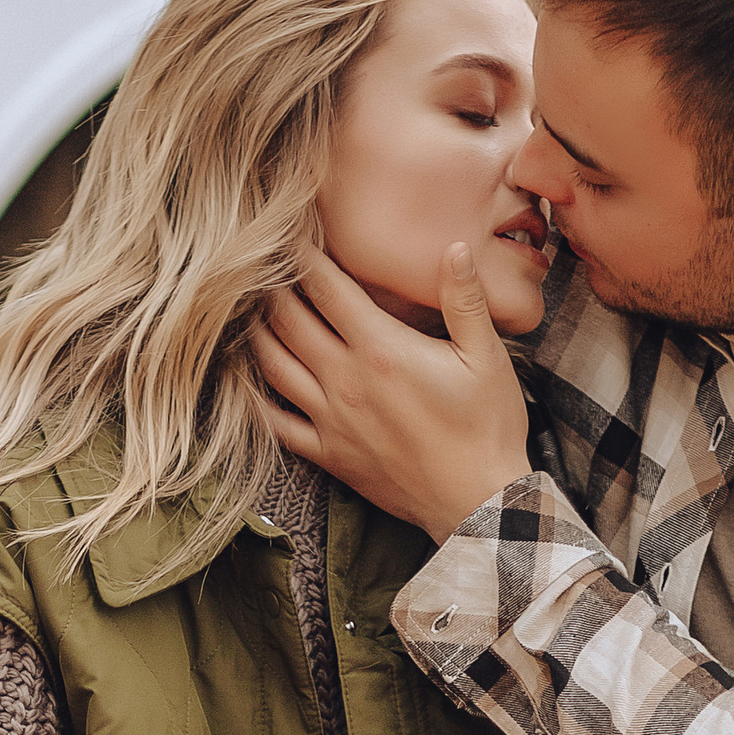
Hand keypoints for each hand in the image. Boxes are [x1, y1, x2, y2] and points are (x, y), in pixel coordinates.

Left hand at [249, 244, 532, 538]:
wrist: (478, 504)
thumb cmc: (488, 428)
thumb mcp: (487, 358)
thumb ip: (465, 300)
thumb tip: (453, 246)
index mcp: (381, 348)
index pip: (325, 287)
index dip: (301, 252)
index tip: (289, 229)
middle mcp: (345, 380)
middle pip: (287, 319)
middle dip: (271, 284)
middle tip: (259, 260)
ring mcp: (331, 419)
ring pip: (272, 366)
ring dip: (256, 333)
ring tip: (249, 309)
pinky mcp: (329, 454)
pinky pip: (277, 424)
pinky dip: (255, 399)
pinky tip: (246, 382)